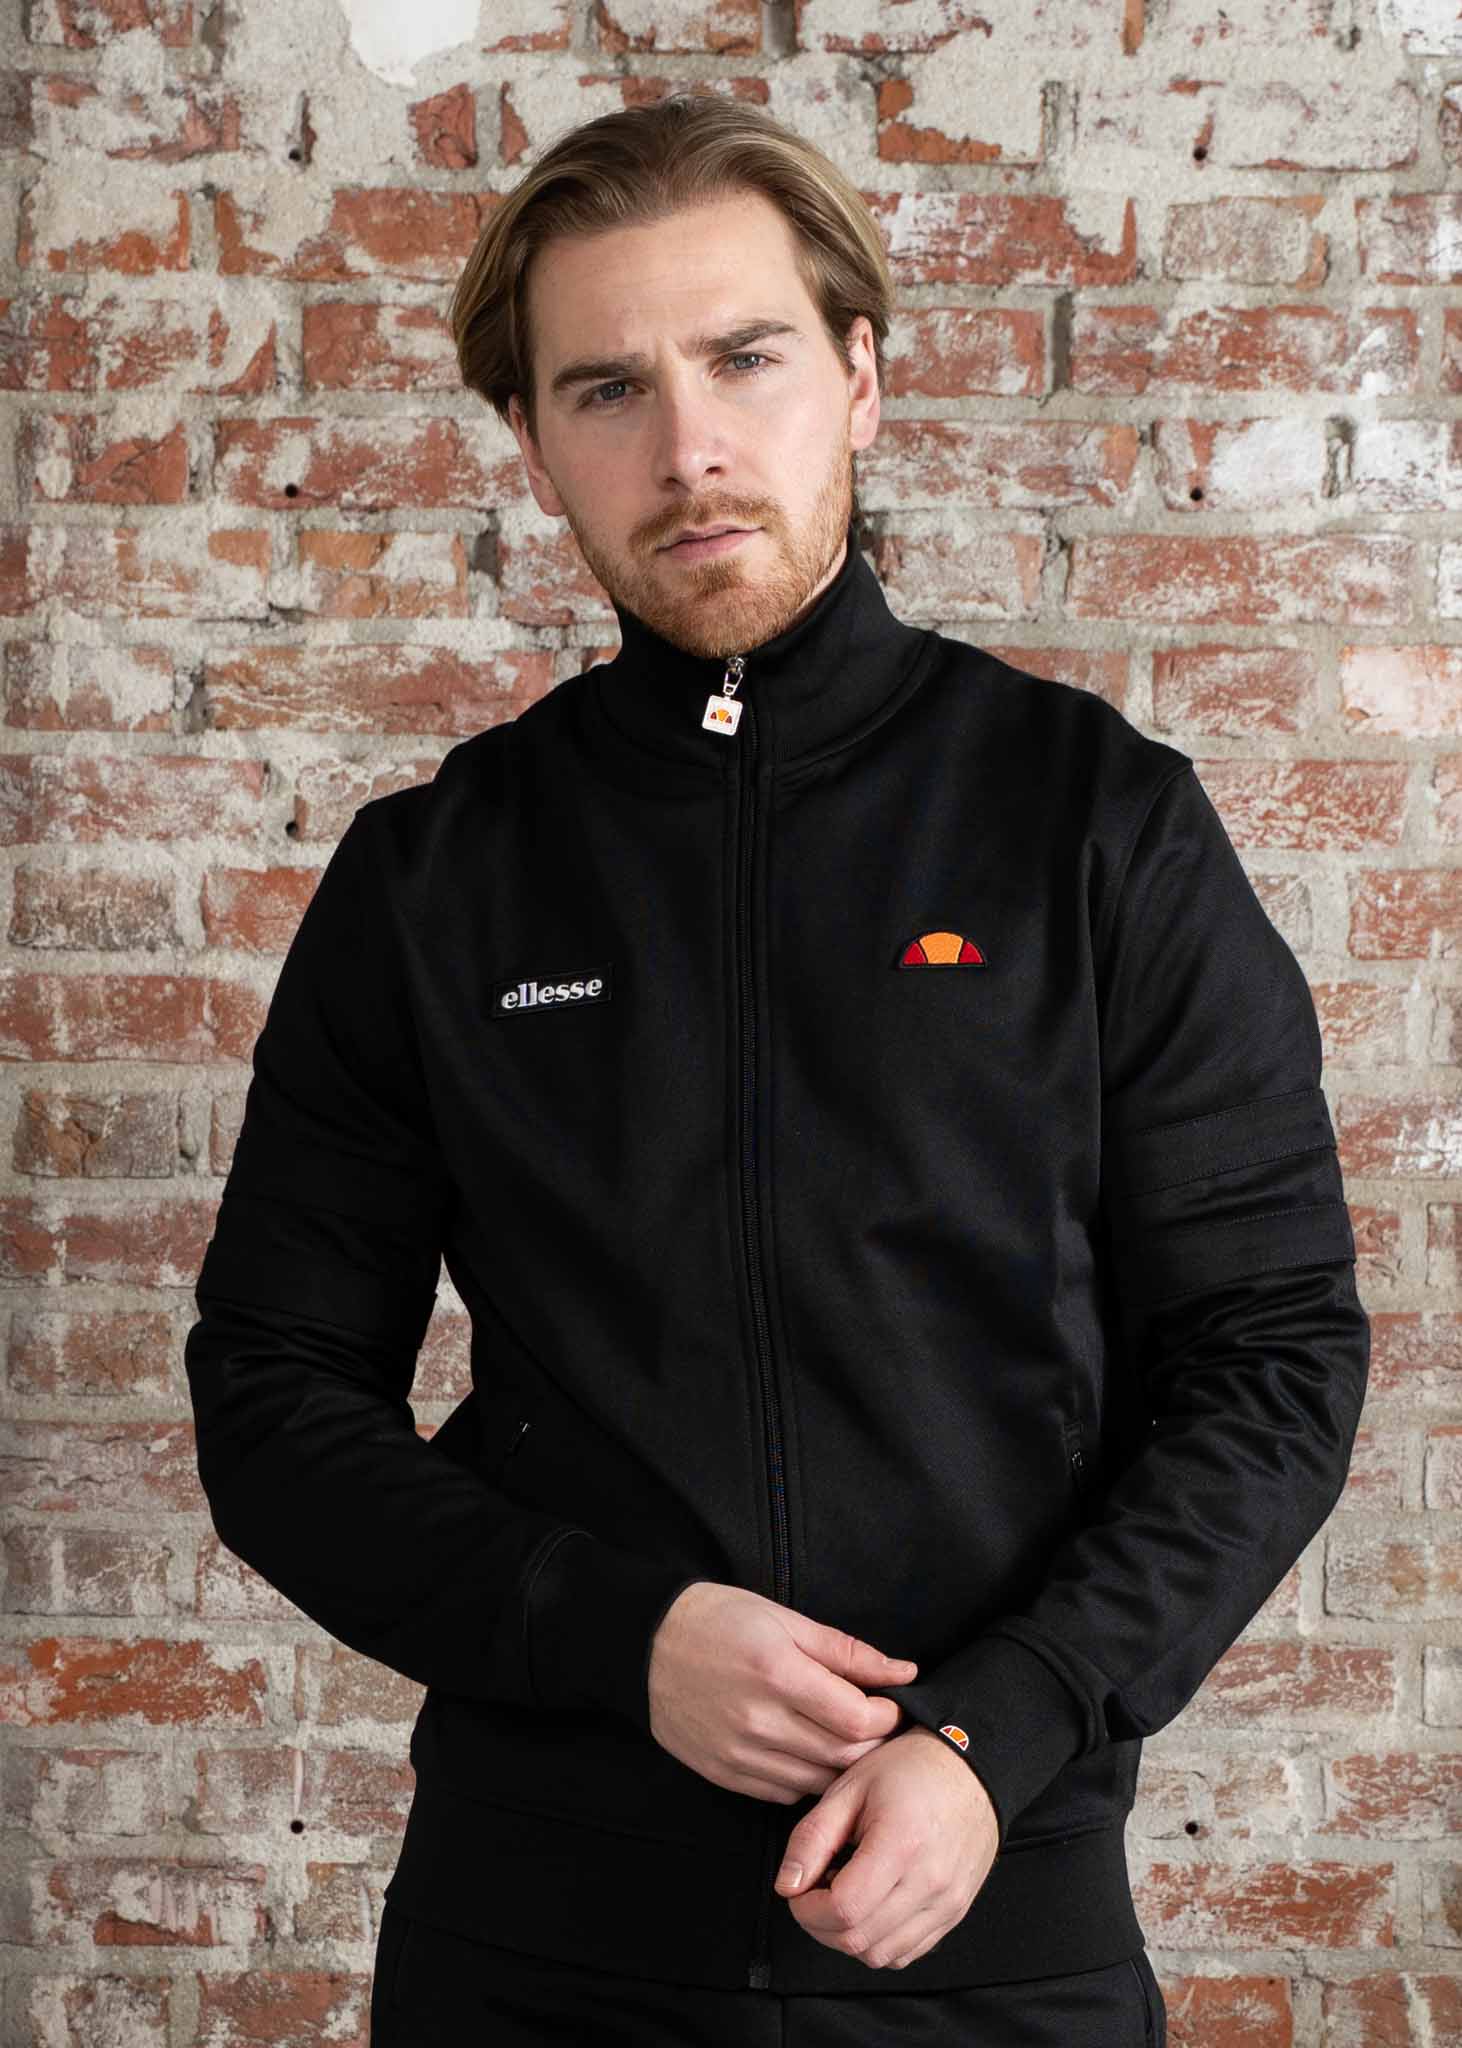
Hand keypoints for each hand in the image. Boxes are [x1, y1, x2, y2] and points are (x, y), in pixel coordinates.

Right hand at [646, 1582, 918, 1802]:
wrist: (646, 1645)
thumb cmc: (719, 1620)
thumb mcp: (785, 1619)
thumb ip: (847, 1652)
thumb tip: (904, 1672)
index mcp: (777, 1673)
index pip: (857, 1719)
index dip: (886, 1716)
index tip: (889, 1704)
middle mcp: (758, 1720)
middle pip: (842, 1756)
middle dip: (872, 1744)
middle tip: (877, 1725)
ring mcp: (738, 1753)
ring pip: (816, 1782)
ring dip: (842, 1767)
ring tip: (844, 1740)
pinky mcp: (723, 1774)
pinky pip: (783, 1793)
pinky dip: (806, 1778)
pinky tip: (806, 1752)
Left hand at [772, 1724, 998, 1970]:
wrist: (969, 1768)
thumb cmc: (912, 1769)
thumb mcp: (851, 1787)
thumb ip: (813, 1837)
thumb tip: (787, 1885)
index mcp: (901, 1845)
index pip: (843, 1910)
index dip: (808, 1910)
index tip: (799, 1890)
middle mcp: (930, 1882)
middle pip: (859, 1940)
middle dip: (821, 1925)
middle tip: (816, 1889)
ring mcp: (947, 1902)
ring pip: (881, 1955)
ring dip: (849, 1935)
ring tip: (846, 1892)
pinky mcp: (955, 1913)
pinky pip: (906, 1952)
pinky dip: (878, 1940)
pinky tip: (872, 1904)